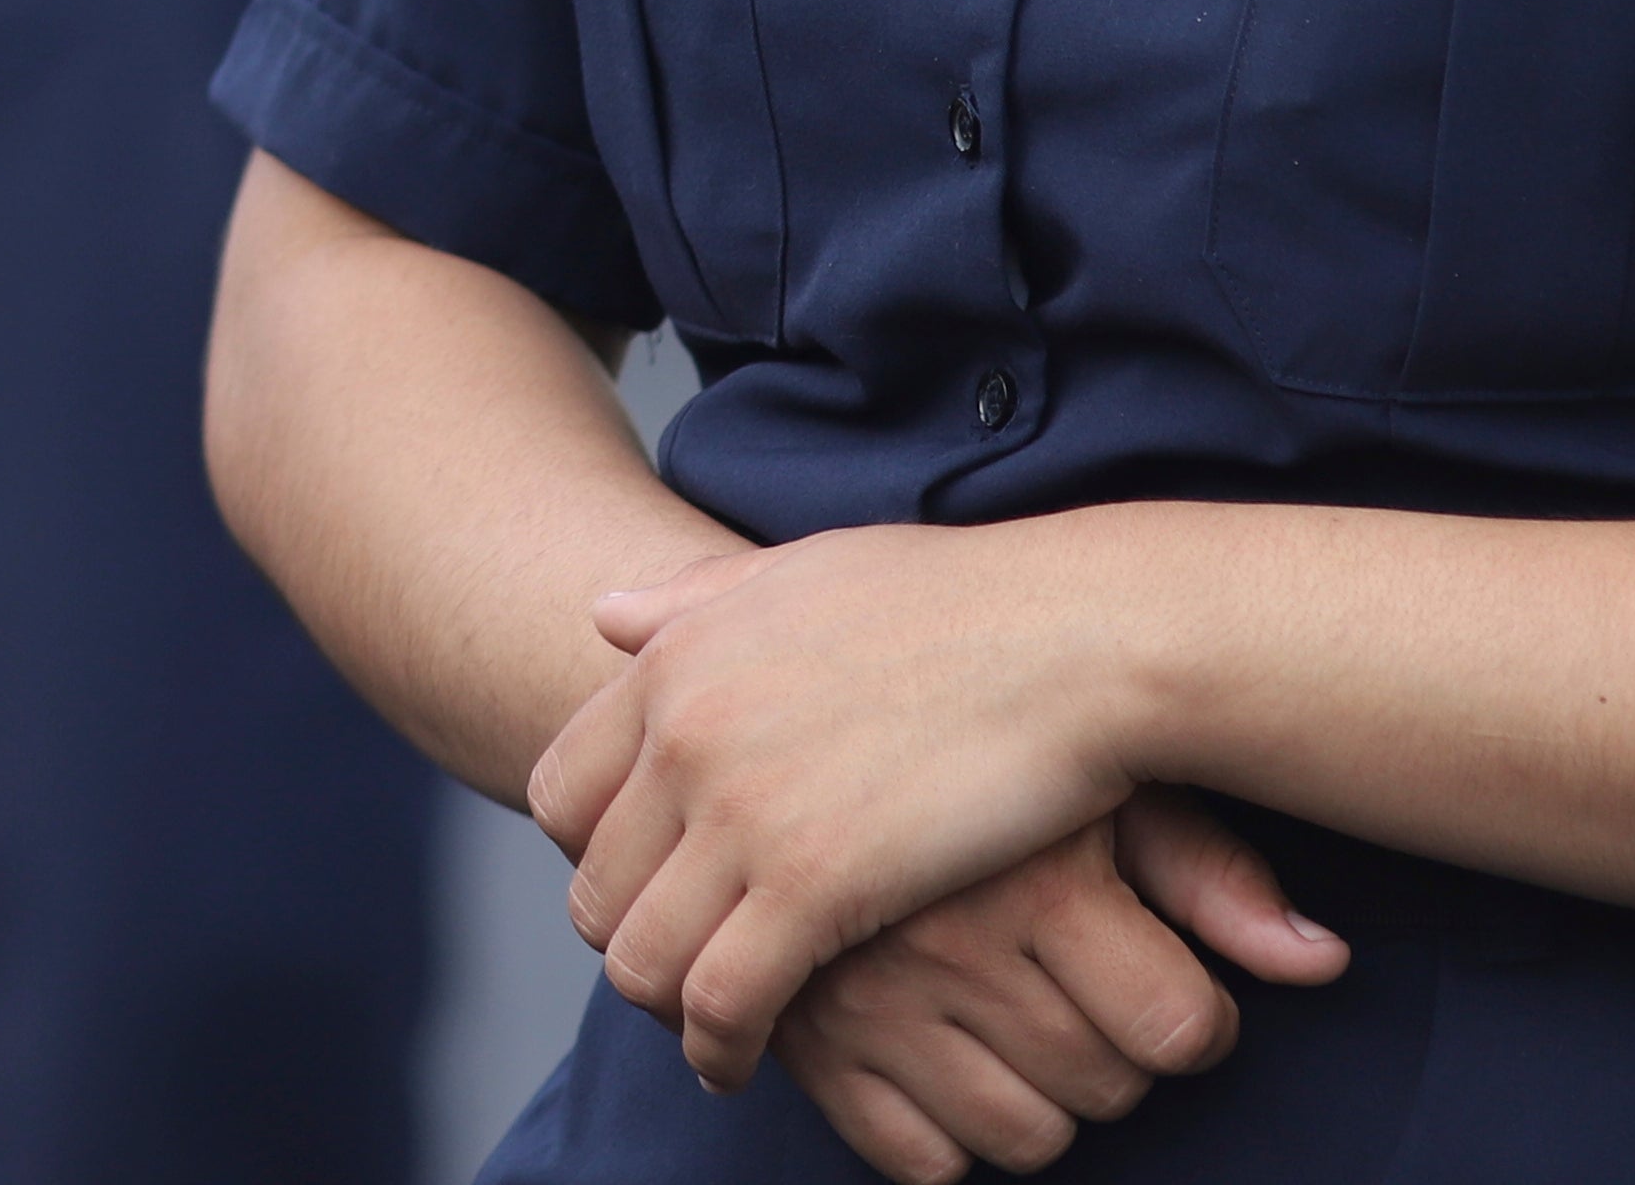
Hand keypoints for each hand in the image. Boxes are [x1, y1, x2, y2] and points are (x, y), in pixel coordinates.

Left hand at [534, 522, 1149, 1087]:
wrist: (1072, 636)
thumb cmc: (960, 603)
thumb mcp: (801, 572)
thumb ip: (696, 599)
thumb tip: (600, 616)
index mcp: (675, 661)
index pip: (561, 791)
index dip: (586, 856)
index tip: (634, 889)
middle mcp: (683, 732)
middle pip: (594, 884)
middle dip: (626, 941)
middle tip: (673, 975)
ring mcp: (742, 810)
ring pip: (642, 956)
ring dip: (664, 1008)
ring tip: (704, 1033)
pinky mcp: (813, 884)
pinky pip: (722, 998)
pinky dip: (719, 1045)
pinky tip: (741, 1061)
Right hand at [770, 791, 1346, 1179]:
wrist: (789, 717)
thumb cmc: (973, 745)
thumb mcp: (1096, 781)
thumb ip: (1209, 872)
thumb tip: (1324, 962)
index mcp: (1029, 877)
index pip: (1176, 1031)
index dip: (1196, 1022)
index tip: (1167, 987)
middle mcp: (947, 944)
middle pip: (1107, 1089)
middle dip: (1118, 1057)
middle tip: (1081, 990)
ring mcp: (869, 1002)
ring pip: (1022, 1139)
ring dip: (1041, 1103)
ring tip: (1017, 1023)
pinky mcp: (808, 1044)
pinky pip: (917, 1162)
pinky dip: (945, 1133)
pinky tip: (946, 1056)